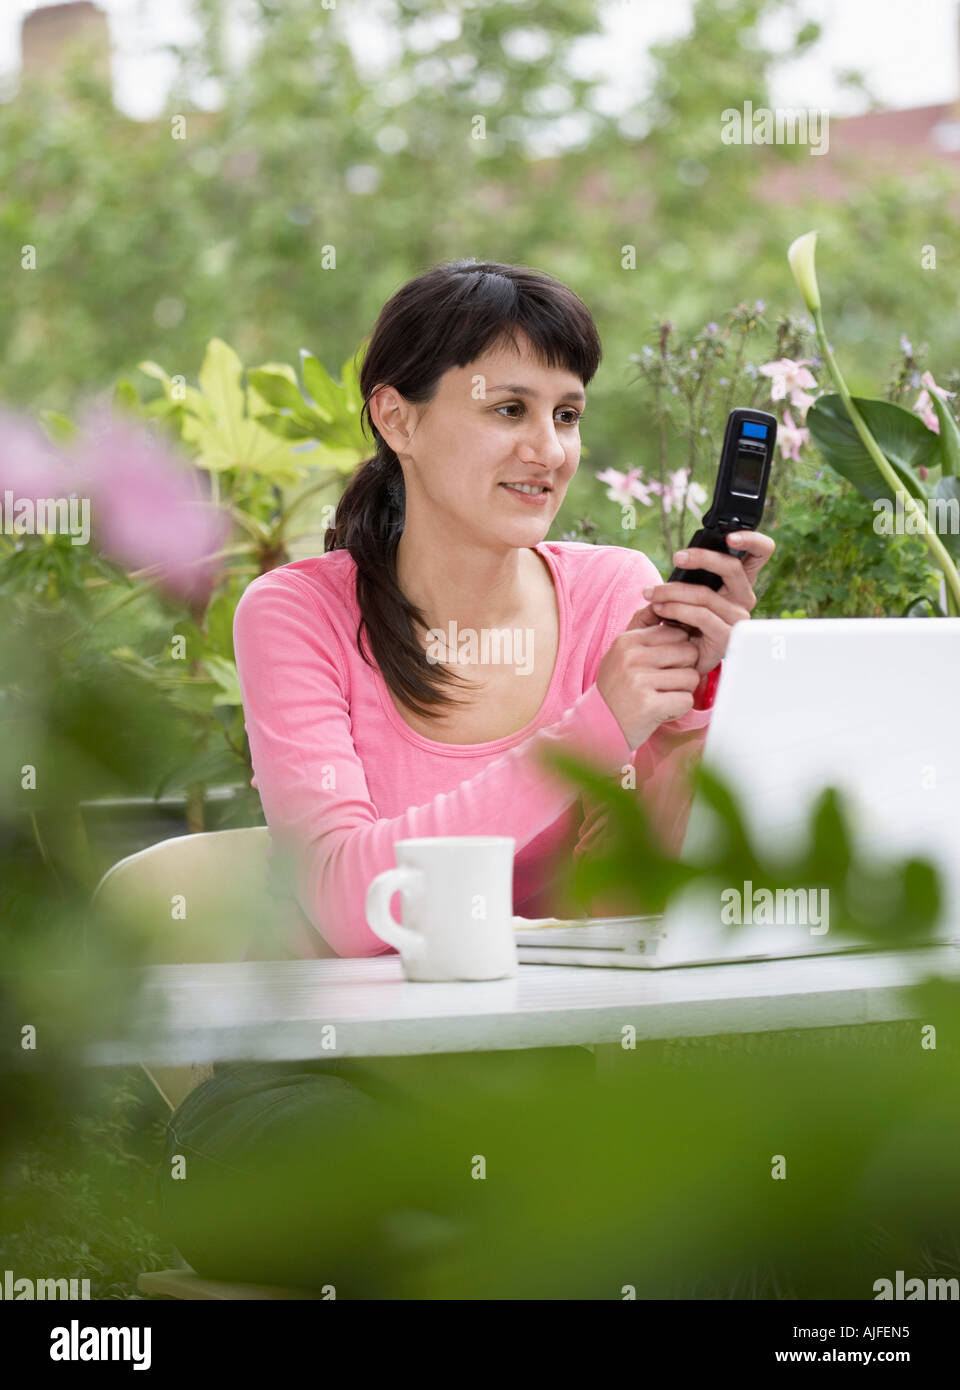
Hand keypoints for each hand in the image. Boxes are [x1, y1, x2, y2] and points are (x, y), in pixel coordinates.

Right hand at [596, 621, 701, 750]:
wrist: (597, 727)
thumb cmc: (617, 689)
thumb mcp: (622, 653)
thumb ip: (645, 630)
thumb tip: (668, 607)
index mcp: (627, 641)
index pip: (676, 632)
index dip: (679, 650)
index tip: (665, 665)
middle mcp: (631, 657)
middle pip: (689, 652)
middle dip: (685, 669)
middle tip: (665, 684)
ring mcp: (639, 681)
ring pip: (691, 677)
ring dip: (682, 691)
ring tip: (661, 697)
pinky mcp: (648, 705)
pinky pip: (686, 700)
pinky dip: (678, 709)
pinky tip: (660, 711)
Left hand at [634, 530, 775, 674]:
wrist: (679, 658)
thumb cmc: (682, 620)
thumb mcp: (686, 592)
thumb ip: (690, 574)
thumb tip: (682, 556)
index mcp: (738, 581)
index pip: (761, 552)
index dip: (751, 540)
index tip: (729, 536)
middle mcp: (743, 598)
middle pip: (732, 568)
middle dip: (702, 558)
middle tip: (678, 557)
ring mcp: (738, 618)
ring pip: (706, 594)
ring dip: (672, 590)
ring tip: (651, 593)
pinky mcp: (727, 636)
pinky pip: (700, 616)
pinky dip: (675, 610)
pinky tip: (659, 609)